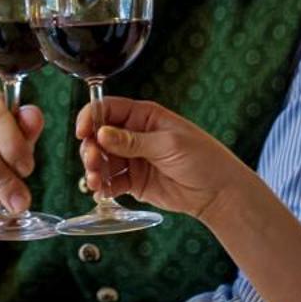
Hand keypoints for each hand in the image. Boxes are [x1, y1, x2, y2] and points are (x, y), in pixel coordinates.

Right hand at [75, 96, 255, 218]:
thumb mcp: (168, 144)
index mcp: (143, 116)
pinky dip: (102, 187)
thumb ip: (133, 140)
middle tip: (93, 162)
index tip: (83, 133)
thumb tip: (102, 133)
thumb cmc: (202, 158)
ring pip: (101, 160)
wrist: (218, 192)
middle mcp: (133, 135)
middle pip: (98, 137)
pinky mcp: (133, 181)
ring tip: (96, 182)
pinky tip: (101, 192)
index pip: (107, 109)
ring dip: (94, 170)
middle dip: (91, 149)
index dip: (90, 118)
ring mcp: (132, 158)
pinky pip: (110, 181)